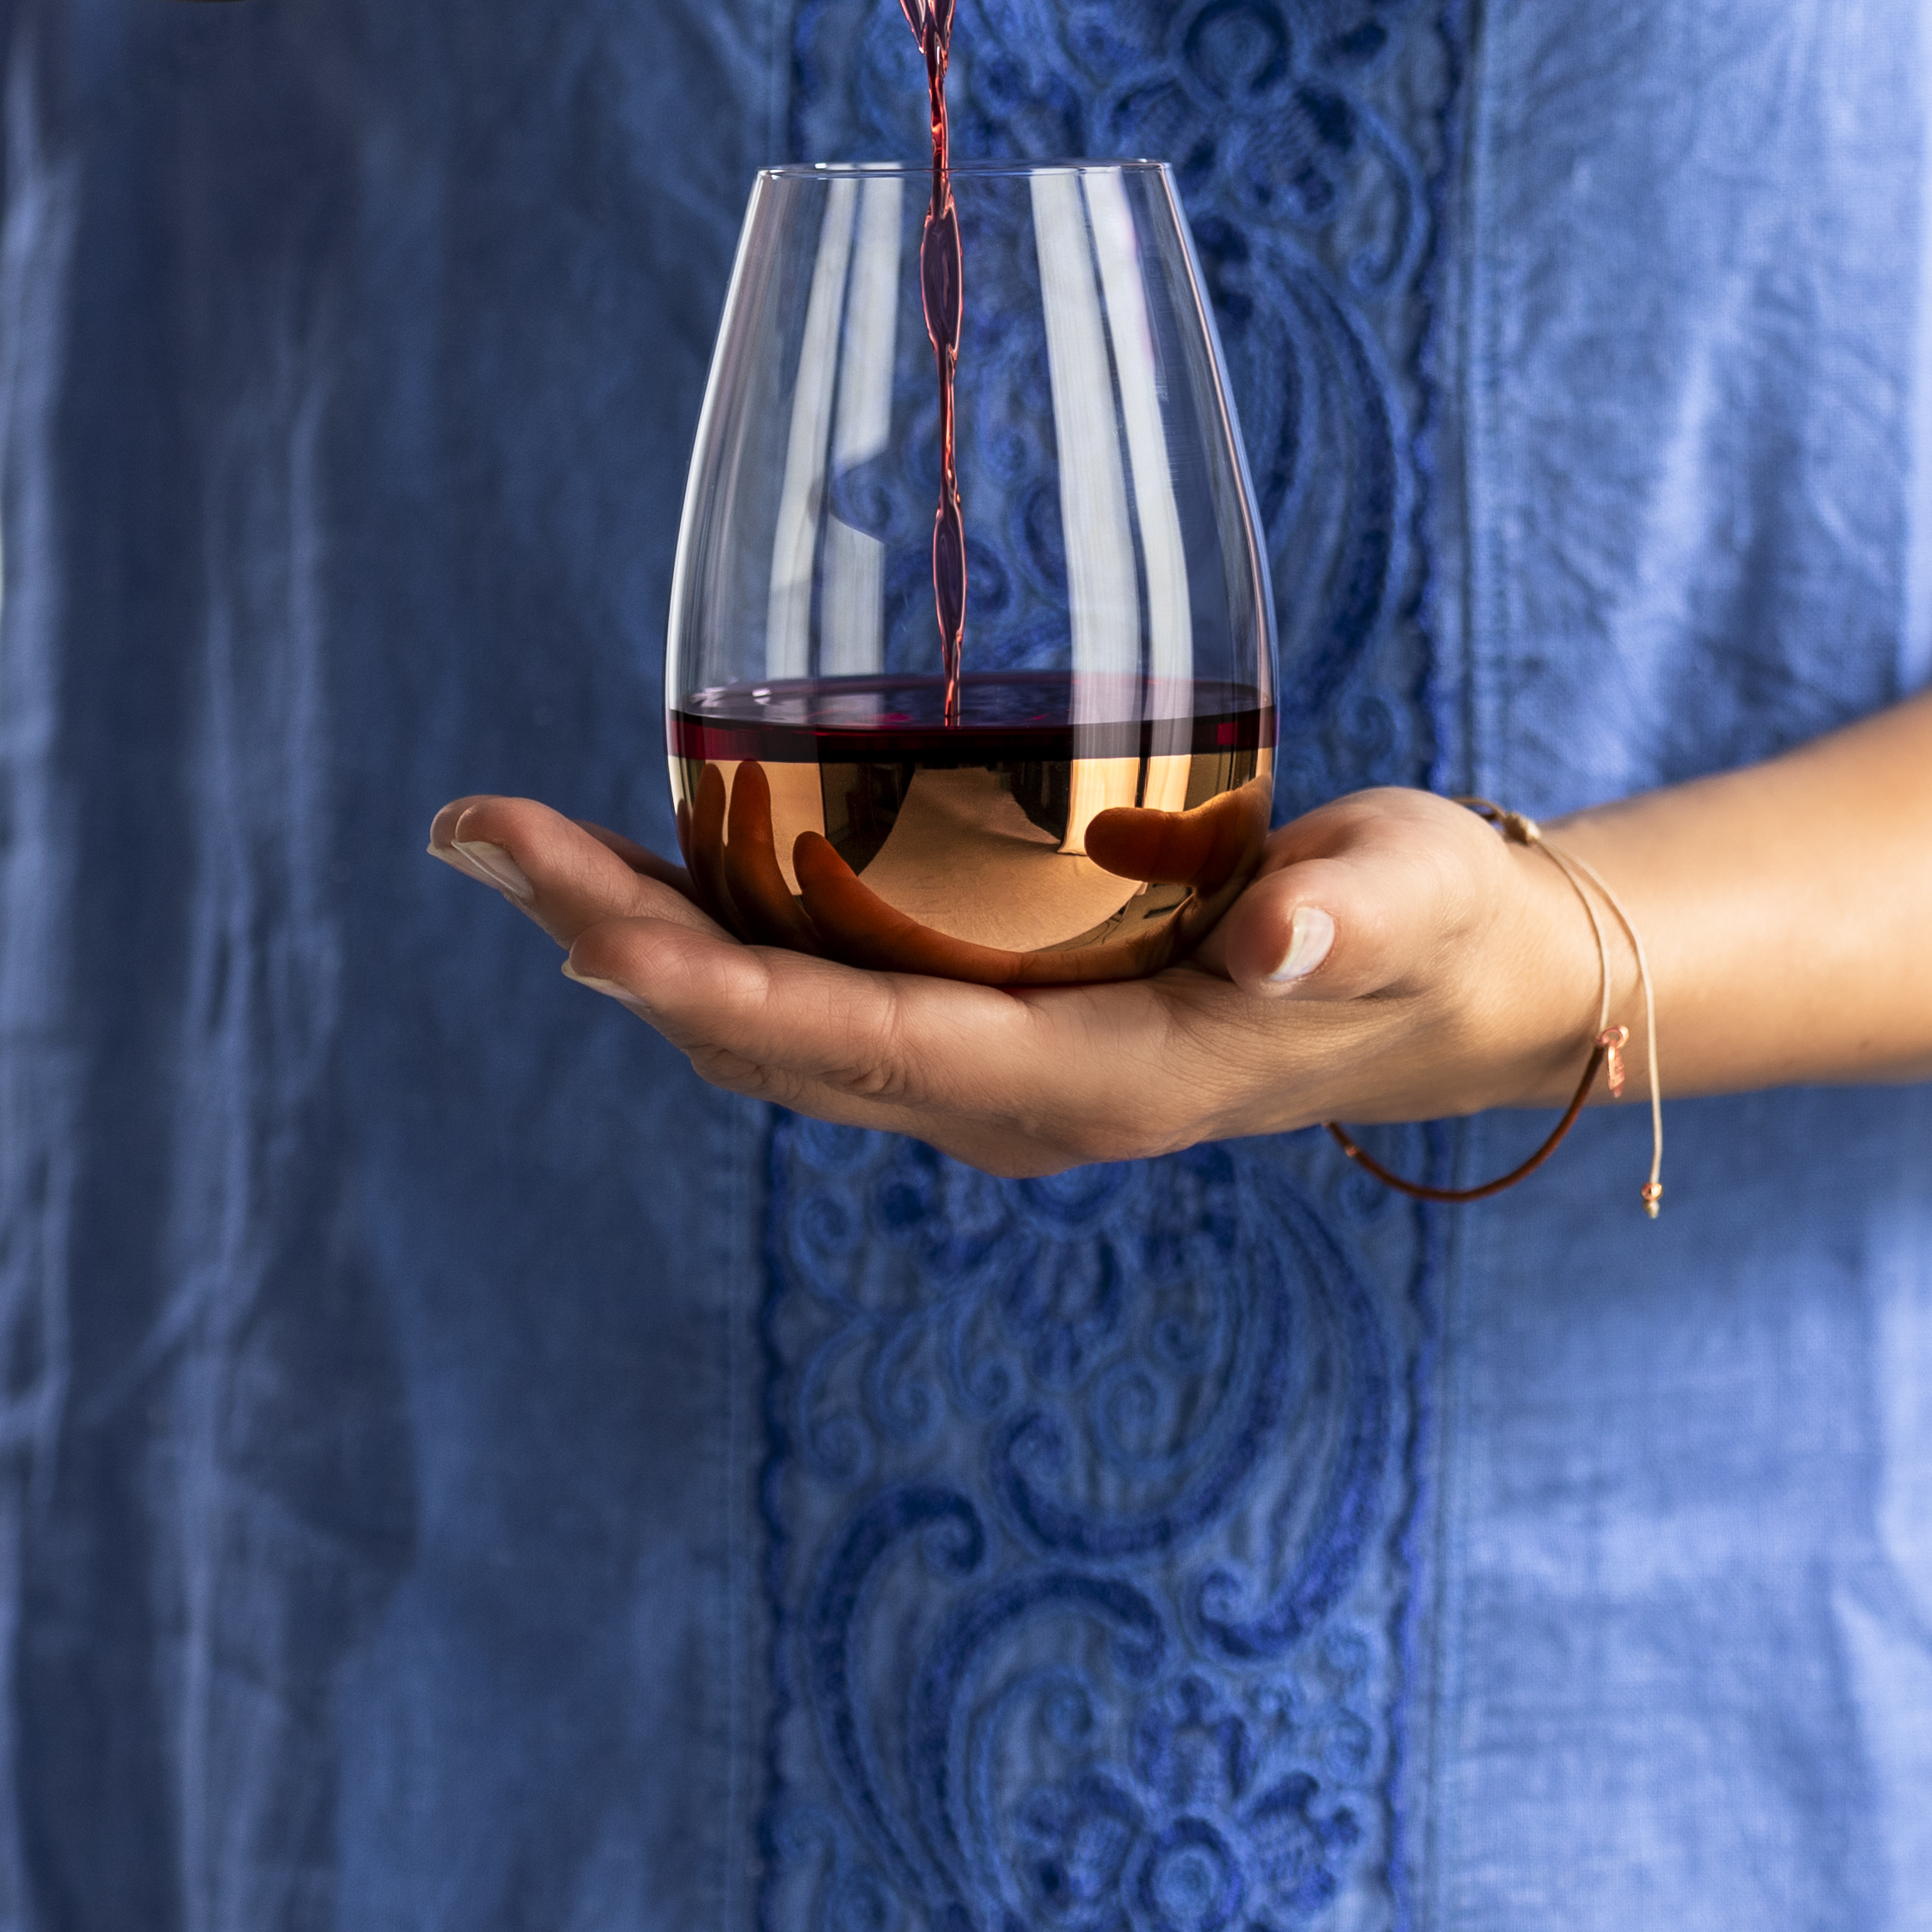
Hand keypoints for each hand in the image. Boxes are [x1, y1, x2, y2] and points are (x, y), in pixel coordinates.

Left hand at [421, 786, 1608, 1179]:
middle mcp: (1011, 1099)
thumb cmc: (1434, 926)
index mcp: (1091, 1081)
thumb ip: (1344, 916)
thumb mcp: (1408, 904)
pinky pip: (813, 993)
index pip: (854, 1042)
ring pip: (769, 1023)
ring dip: (632, 937)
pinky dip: (708, 933)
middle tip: (471, 832)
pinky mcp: (991, 1023)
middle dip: (609, 943)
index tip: (574, 918)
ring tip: (499, 840)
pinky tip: (639, 867)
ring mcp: (992, 1071)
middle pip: (765, 1040)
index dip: (705, 986)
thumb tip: (1276, 933)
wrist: (1460, 987)